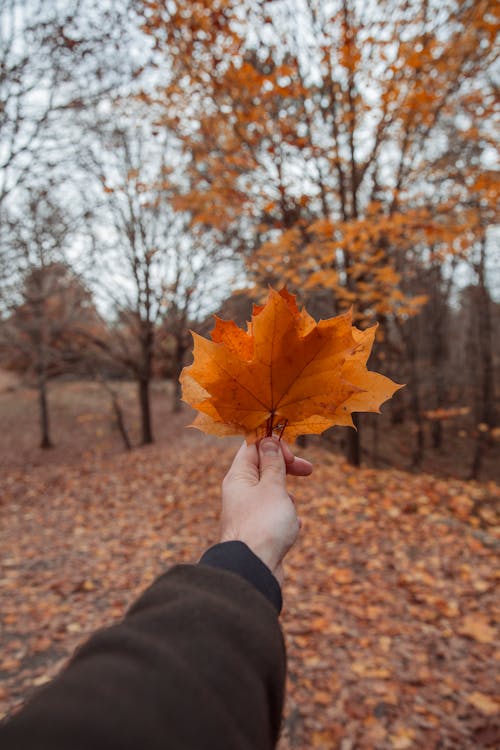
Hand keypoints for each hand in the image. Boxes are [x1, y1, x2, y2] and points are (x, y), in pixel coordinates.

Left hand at [220, 437, 312, 584]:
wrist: (252, 571)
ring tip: (290, 511)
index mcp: (238, 477)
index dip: (274, 445)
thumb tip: (268, 442)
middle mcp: (239, 494)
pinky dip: (285, 519)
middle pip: (263, 470)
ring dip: (286, 497)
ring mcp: (247, 514)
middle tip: (308, 470)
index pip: (252, 447)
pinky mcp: (256, 534)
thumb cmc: (263, 525)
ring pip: (270, 495)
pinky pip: (273, 518)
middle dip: (286, 469)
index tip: (291, 455)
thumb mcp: (273, 487)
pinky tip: (293, 527)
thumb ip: (273, 464)